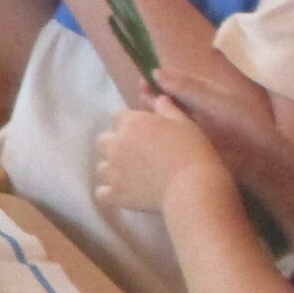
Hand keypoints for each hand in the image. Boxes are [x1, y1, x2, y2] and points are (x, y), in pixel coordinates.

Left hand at [94, 95, 226, 213]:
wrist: (192, 187)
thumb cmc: (192, 151)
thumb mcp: (184, 123)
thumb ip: (167, 109)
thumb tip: (158, 98)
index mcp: (131, 123)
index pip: (118, 118)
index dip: (130, 125)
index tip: (144, 134)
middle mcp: (116, 144)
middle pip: (103, 141)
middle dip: (116, 145)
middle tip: (137, 155)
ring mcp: (112, 170)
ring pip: (102, 167)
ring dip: (113, 169)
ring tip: (132, 176)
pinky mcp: (115, 194)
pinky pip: (101, 193)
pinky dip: (110, 193)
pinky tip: (124, 193)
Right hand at [150, 60, 292, 184]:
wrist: (259, 161)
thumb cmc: (242, 124)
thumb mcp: (214, 100)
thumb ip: (186, 87)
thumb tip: (155, 72)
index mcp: (205, 93)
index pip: (177, 81)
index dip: (160, 79)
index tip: (143, 78)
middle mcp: (197, 108)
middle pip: (168, 98)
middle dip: (153, 95)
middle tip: (140, 92)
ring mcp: (192, 128)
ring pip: (166, 117)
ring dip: (153, 113)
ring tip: (142, 110)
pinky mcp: (188, 146)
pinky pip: (168, 135)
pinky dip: (157, 132)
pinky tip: (148, 130)